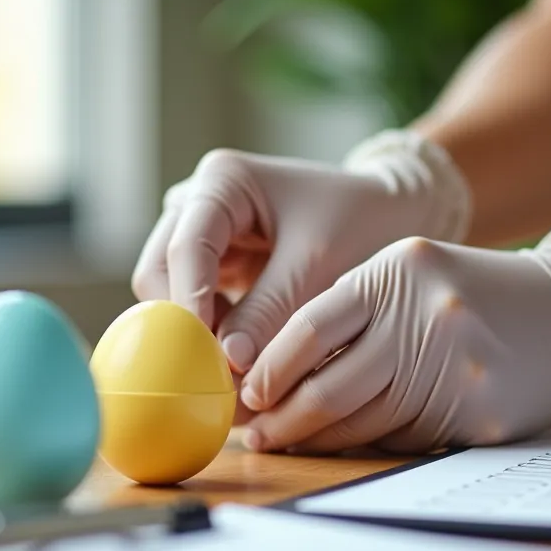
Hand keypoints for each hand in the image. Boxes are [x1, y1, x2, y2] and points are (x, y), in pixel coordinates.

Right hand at [131, 130, 471, 378]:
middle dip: (183, 321)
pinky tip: (241, 357)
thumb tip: (227, 363)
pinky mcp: (213, 263)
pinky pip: (192, 303)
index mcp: (223, 180)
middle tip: (218, 369)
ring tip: (236, 366)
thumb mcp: (319, 266)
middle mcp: (198, 201)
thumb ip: (269, 312)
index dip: (188, 303)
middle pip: (159, 269)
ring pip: (168, 290)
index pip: (187, 246)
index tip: (203, 353)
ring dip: (194, 330)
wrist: (391, 213)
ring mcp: (201, 232)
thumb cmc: (362, 223)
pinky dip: (210, 332)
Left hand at [238, 211, 550, 453]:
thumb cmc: (476, 293)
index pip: (313, 326)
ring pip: (362, 421)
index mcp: (399, 272)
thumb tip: (274, 372)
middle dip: (283, 418)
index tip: (249, 393)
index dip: (271, 368)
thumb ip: (353, 310)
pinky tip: (348, 444)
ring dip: (317, 439)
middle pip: (330, 385)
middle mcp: (427, 317)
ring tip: (287, 443)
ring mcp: (456, 369)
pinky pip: (402, 440)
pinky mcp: (479, 415)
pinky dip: (369, 444)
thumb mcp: (414, 273)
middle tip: (256, 434)